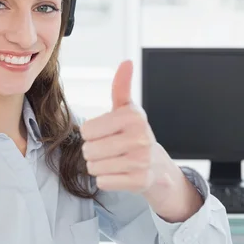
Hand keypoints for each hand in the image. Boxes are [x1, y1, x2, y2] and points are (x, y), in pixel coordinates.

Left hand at [80, 60, 172, 192]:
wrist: (157, 166)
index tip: (107, 133)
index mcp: (134, 116)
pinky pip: (103, 182)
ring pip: (94, 167)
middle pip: (88, 150)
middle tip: (110, 149)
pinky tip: (120, 173)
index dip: (92, 133)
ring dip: (99, 166)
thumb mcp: (127, 109)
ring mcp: (141, 161)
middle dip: (94, 151)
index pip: (87, 129)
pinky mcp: (139, 181)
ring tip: (114, 160)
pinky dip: (106, 179)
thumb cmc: (134, 134)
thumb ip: (121, 87)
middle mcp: (140, 138)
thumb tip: (127, 62)